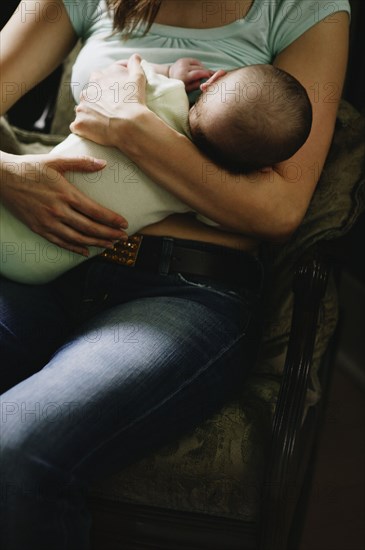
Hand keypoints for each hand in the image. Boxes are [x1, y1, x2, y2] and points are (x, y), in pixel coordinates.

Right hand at [1, 153, 127, 255]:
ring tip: (109, 245)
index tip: (124, 224)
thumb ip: (81, 162)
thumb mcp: (56, 161)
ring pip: (77, 238)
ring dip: (95, 243)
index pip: (94, 211)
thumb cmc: (30, 167)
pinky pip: (60, 242)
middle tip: (123, 238)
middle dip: (109, 234)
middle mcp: (58, 211)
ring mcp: (48, 222)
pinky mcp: (39, 228)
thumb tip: (103, 163)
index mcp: (65, 194)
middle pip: (89, 227)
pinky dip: (74, 248)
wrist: (2, 178)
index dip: (111, 219)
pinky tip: (86, 251)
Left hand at [70, 54, 147, 147]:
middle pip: (88, 98)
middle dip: (95, 104)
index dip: (104, 91)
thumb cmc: (134, 101)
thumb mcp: (138, 78)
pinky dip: (84, 130)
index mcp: (97, 79)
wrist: (129, 124)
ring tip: (102, 125)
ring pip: (82, 112)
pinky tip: (94, 133)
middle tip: (107, 113)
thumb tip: (135, 57)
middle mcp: (85, 92)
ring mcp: (80, 109)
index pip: (96, 82)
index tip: (112, 99)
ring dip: (89, 117)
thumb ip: (135, 65)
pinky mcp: (79, 125)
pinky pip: (78, 128)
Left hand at [168, 58, 214, 91]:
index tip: (212, 76)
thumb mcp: (187, 88)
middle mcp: (184, 68)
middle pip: (199, 68)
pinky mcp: (184, 59)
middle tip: (212, 75)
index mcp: (184, 76)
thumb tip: (204, 81)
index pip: (198, 73)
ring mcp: (184, 62)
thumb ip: (195, 85)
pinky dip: (199, 65)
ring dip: (203, 68)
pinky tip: (200, 69)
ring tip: (205, 73)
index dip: (206, 74)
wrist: (169, 75)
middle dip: (206, 71)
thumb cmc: (179, 84)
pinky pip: (195, 61)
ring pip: (198, 64)